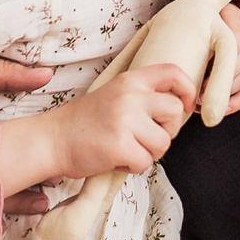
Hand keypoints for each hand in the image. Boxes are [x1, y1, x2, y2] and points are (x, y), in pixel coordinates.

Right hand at [47, 63, 200, 180]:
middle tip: (145, 137)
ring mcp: (125, 120)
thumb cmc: (86, 122)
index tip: (187, 105)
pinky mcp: (119, 145)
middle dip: (167, 130)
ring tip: (127, 148)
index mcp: (131, 80)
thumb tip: (179, 108)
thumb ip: (143, 96)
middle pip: (175, 111)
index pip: (173, 72)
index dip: (187, 89)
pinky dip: (134, 166)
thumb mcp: (116, 95)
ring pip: (164, 142)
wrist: (52, 139)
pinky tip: (116, 159)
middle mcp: (130, 95)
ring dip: (150, 152)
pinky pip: (146, 162)